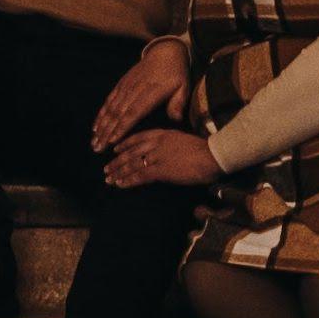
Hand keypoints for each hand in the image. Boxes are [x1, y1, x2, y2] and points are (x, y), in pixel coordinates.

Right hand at [88, 34, 188, 150]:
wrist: (165, 52)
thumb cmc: (176, 73)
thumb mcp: (183, 86)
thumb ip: (179, 103)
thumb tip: (175, 120)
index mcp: (151, 92)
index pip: (134, 112)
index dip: (122, 127)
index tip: (113, 141)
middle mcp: (135, 90)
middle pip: (118, 114)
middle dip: (107, 132)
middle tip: (98, 149)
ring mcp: (126, 87)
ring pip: (111, 109)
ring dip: (101, 126)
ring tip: (94, 142)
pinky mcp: (121, 84)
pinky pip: (109, 101)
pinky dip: (101, 114)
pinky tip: (95, 127)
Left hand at [100, 117, 222, 191]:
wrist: (212, 156)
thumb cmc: (204, 150)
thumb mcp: (183, 140)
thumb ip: (170, 145)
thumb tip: (163, 153)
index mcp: (163, 134)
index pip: (138, 137)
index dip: (125, 144)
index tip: (115, 149)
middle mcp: (157, 143)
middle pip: (131, 152)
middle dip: (117, 161)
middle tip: (106, 169)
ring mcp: (157, 156)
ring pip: (132, 164)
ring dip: (119, 172)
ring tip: (109, 179)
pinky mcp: (160, 170)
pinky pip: (140, 175)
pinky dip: (128, 180)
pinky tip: (120, 184)